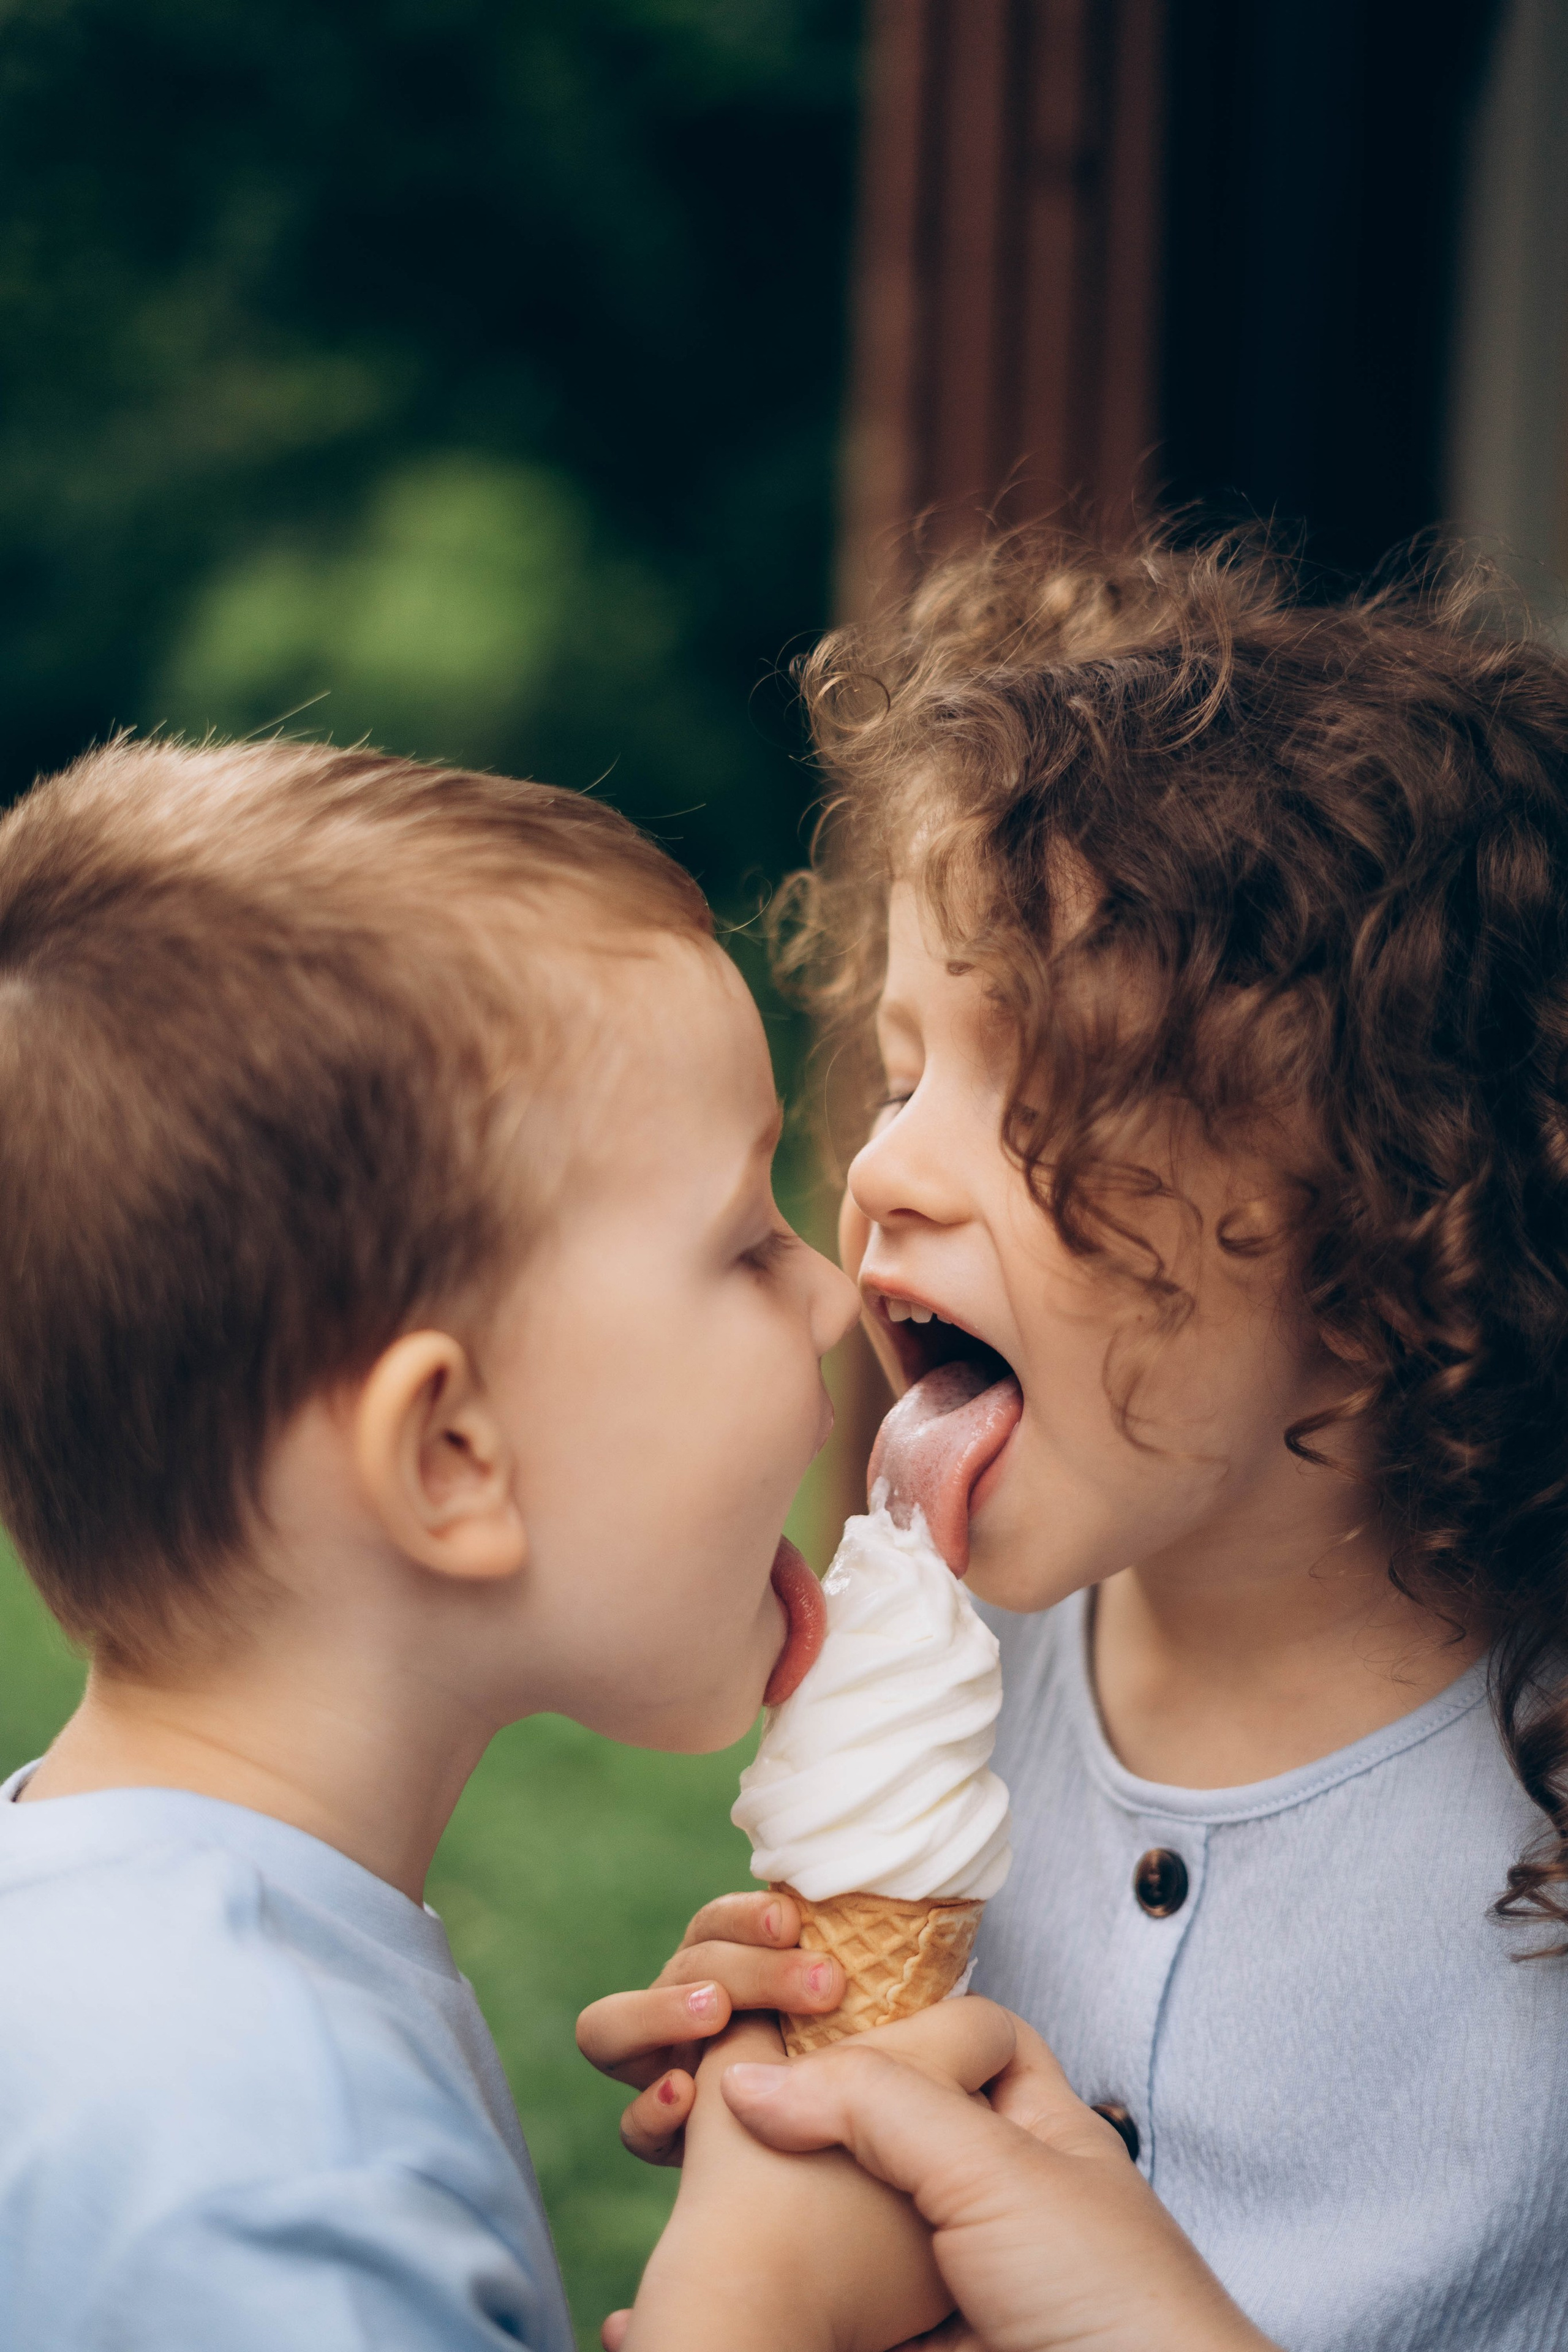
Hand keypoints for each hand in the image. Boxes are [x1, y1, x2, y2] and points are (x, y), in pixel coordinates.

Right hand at [575, 1889, 843, 2162]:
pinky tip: (685, 2096)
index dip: (747, 1916)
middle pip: (684, 1967)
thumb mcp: (867, 2023)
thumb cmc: (864, 2077)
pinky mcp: (663, 2141)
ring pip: (611, 2028)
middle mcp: (684, 2013)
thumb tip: (890, 1919)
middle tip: (819, 1986)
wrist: (842, 2184)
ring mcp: (662, 2074)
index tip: (794, 1923)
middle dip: (746, 1969)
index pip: (719, 1923)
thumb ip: (863, 1975)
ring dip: (661, 2010)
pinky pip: (632, 2127)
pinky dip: (651, 2110)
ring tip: (715, 2011)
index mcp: (728, 1968)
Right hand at [605, 2001, 1020, 2351]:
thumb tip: (754, 2081)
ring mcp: (954, 2280)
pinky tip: (729, 2268)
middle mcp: (995, 2198)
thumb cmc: (1105, 2296)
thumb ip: (877, 2103)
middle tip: (727, 2085)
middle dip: (816, 2114)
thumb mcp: (991, 2166)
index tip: (811, 2001)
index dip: (900, 2013)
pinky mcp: (912, 2347)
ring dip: (791, 2205)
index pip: (966, 2037)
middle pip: (891, 2130)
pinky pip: (842, 2309)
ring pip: (856, 2223)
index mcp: (1037, 2133)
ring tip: (705, 2162)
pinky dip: (790, 2293)